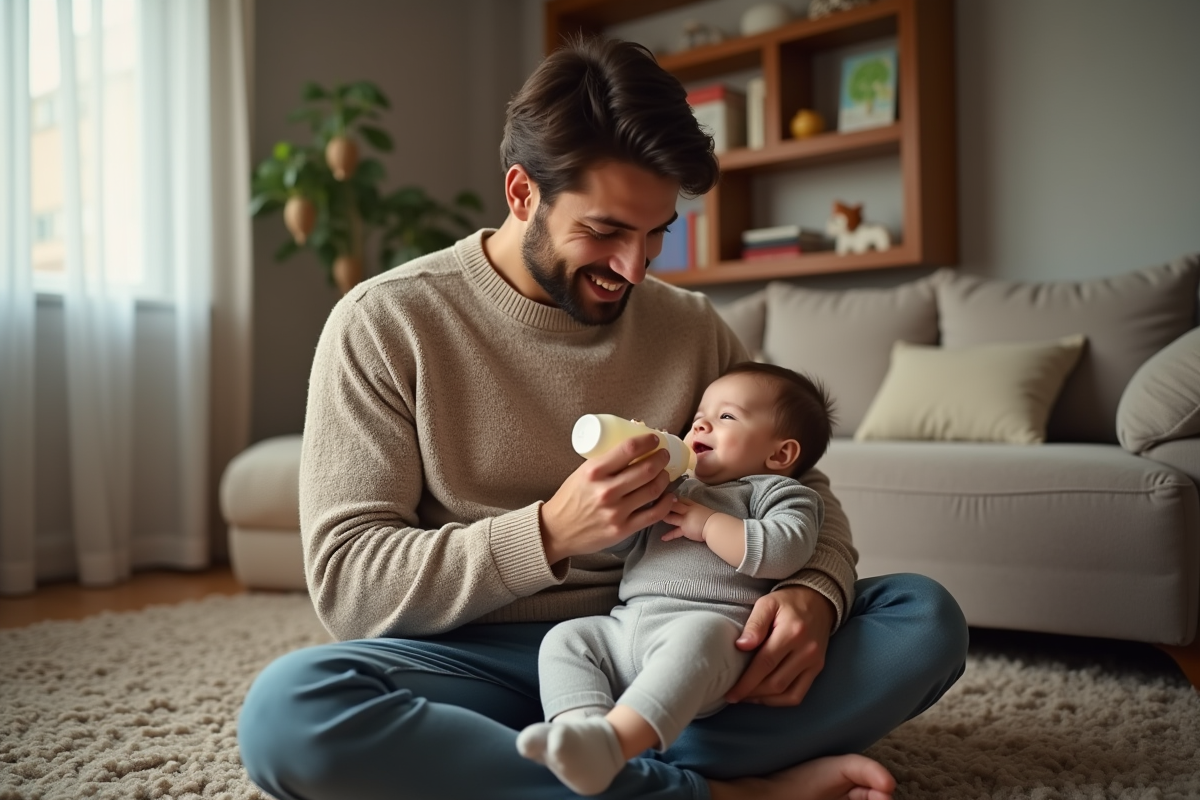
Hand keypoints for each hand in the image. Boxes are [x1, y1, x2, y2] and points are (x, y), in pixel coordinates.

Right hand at [541, 434, 674, 563]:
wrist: (557, 531)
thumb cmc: (570, 499)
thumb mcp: (581, 473)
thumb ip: (605, 463)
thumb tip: (633, 449)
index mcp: (594, 471)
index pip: (629, 449)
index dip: (648, 441)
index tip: (654, 439)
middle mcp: (606, 491)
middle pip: (647, 469)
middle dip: (661, 459)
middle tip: (664, 455)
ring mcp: (616, 512)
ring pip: (653, 490)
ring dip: (664, 478)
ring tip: (664, 474)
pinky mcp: (623, 529)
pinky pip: (653, 514)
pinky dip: (666, 503)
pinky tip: (669, 496)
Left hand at [660, 497, 716, 542]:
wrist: (716, 526)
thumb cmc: (712, 518)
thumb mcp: (702, 509)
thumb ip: (693, 508)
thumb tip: (687, 509)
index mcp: (692, 504)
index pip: (679, 499)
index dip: (671, 497)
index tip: (662, 496)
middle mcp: (687, 510)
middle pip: (672, 505)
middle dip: (663, 504)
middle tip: (653, 504)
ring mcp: (685, 519)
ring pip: (671, 517)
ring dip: (664, 517)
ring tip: (655, 518)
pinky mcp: (685, 529)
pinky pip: (675, 532)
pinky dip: (669, 535)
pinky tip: (662, 538)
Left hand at [726, 585, 834, 706]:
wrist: (818, 601)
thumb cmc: (788, 602)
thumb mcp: (767, 603)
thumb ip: (754, 624)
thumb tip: (741, 646)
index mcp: (792, 632)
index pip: (765, 664)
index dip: (746, 682)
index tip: (729, 693)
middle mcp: (806, 651)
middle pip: (775, 683)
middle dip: (751, 693)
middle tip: (733, 695)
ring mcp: (814, 662)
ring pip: (787, 693)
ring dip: (764, 699)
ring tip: (746, 696)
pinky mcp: (817, 668)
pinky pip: (799, 694)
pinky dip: (780, 701)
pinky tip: (764, 696)